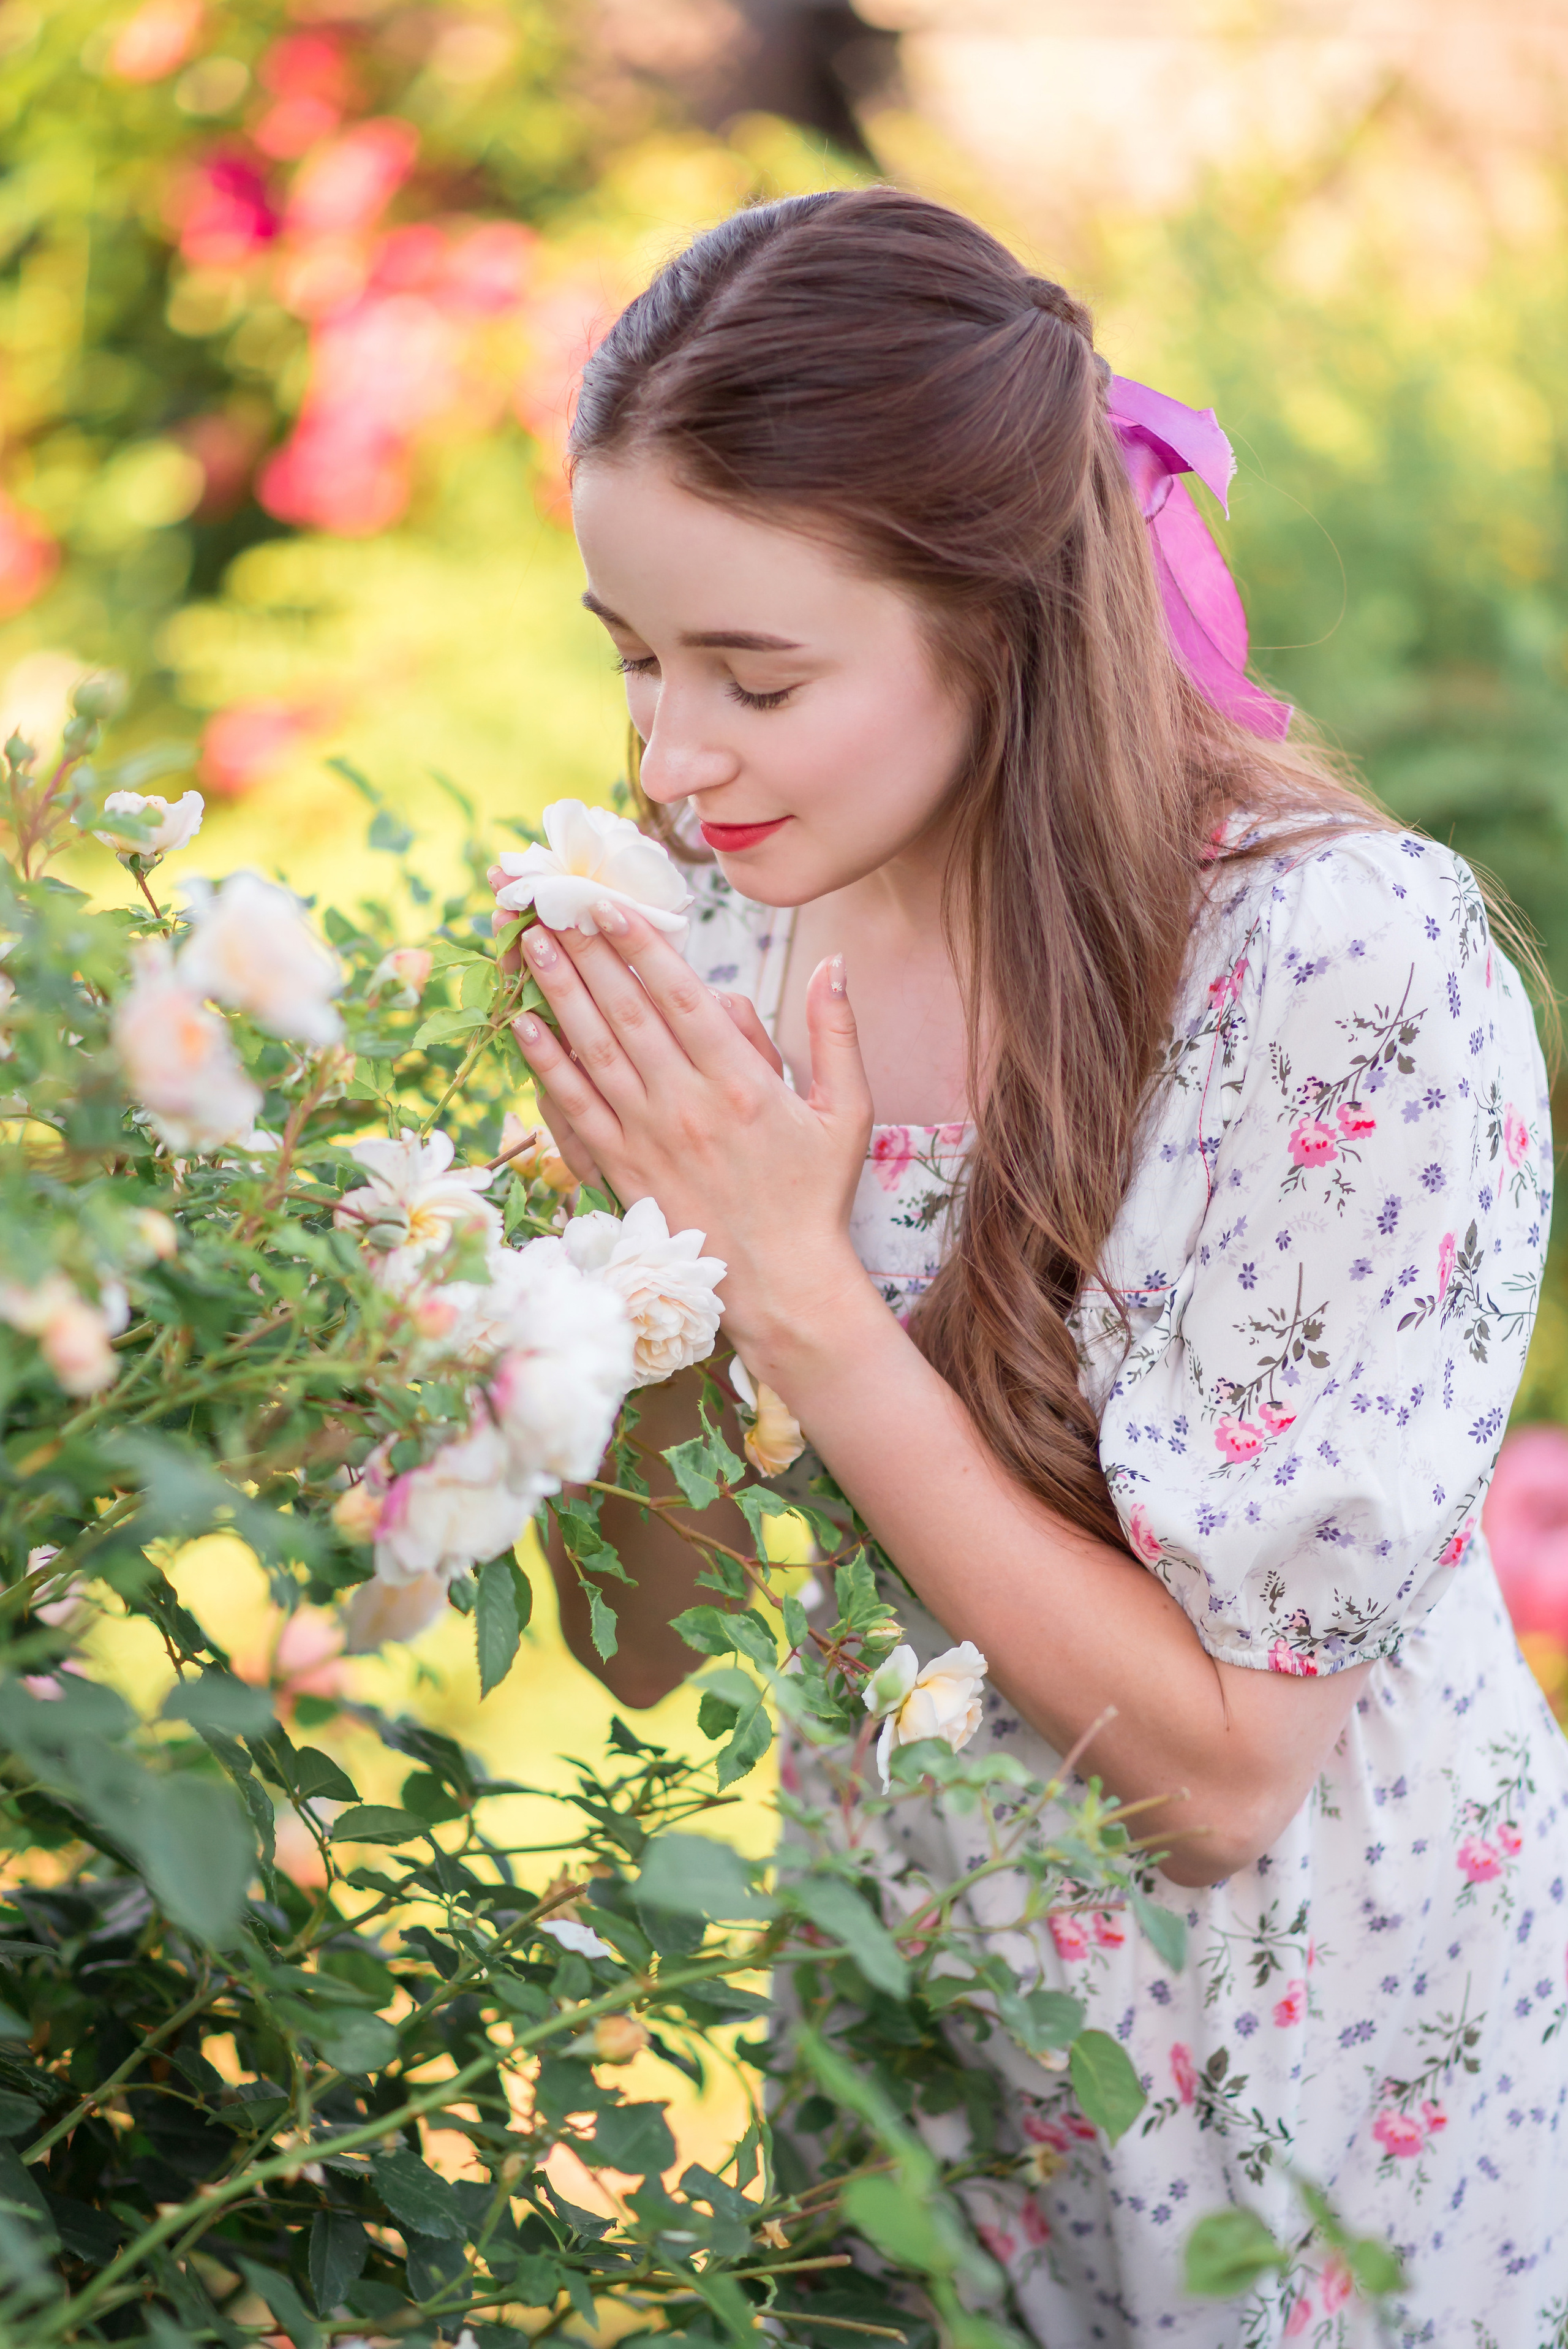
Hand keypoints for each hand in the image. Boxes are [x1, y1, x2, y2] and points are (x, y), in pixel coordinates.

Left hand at [505, 898, 873, 1362]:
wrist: (782, 1284)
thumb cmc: (815, 1196)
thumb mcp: (847, 1111)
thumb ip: (836, 1033)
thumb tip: (834, 963)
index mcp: (742, 1083)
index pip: (681, 997)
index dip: (641, 945)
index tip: (611, 903)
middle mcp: (688, 1104)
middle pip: (626, 1011)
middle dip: (588, 952)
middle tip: (554, 904)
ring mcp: (649, 1137)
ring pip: (594, 1050)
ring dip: (558, 993)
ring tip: (532, 945)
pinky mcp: (623, 1169)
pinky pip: (576, 1108)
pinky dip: (546, 1065)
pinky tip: (523, 1025)